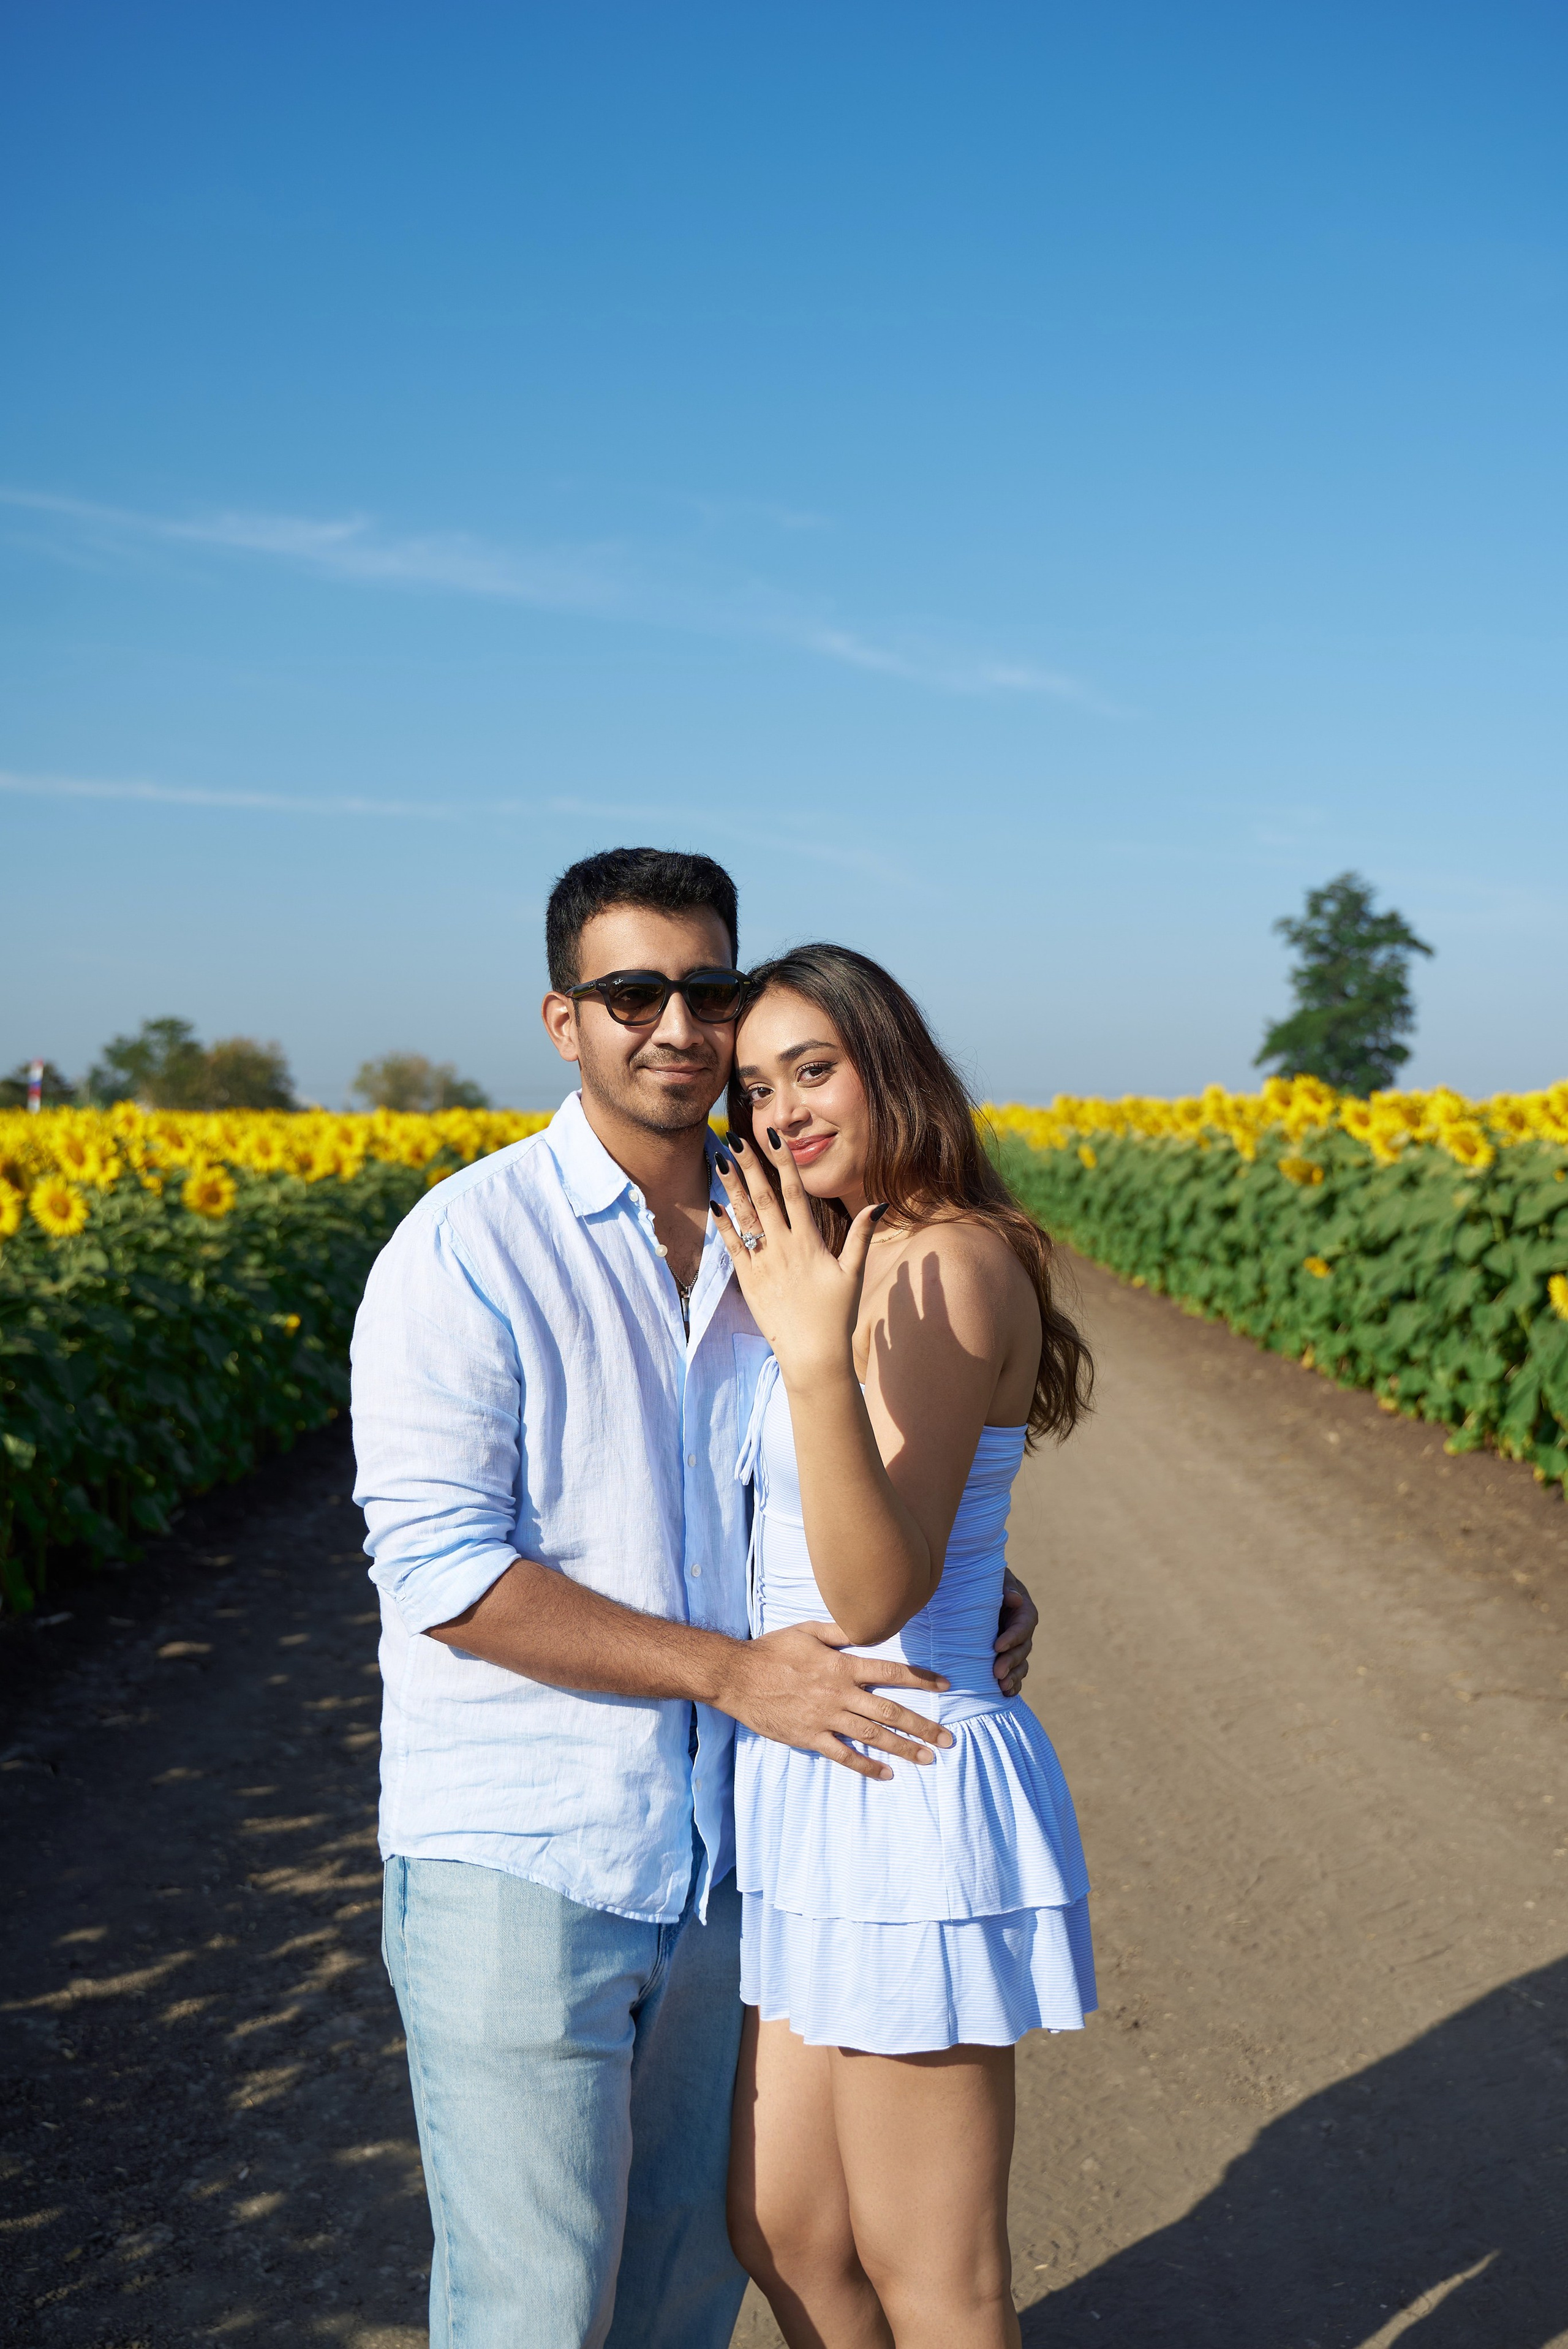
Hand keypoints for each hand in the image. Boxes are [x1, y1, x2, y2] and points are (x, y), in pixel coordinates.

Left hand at [711, 1132, 879, 1389]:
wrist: (813, 1355)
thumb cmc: (836, 1316)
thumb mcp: (854, 1273)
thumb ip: (862, 1235)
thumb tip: (879, 1204)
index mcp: (809, 1242)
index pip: (794, 1192)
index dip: (782, 1162)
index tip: (771, 1137)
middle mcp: (783, 1247)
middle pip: (764, 1196)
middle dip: (749, 1165)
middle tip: (734, 1138)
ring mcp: (763, 1263)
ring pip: (745, 1216)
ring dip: (732, 1186)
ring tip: (719, 1159)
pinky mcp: (748, 1281)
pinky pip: (732, 1246)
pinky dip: (723, 1224)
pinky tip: (714, 1203)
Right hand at [717, 1621, 953, 1780]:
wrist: (737, 1676)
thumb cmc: (773, 1650)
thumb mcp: (809, 1631)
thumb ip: (842, 1631)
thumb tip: (870, 1626)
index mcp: (842, 1665)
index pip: (891, 1672)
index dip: (921, 1679)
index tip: (946, 1685)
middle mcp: (839, 1693)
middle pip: (890, 1711)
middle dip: (922, 1726)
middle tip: (948, 1739)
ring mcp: (825, 1717)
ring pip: (872, 1735)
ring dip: (903, 1748)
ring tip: (928, 1759)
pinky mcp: (810, 1737)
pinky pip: (843, 1755)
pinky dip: (866, 1766)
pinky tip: (886, 1774)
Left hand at [993, 1568, 1036, 1696]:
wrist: (973, 1592)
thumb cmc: (984, 1582)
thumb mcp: (994, 1578)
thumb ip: (1004, 1586)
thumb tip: (1015, 1599)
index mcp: (1022, 1610)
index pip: (1024, 1624)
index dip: (1014, 1637)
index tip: (997, 1646)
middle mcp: (1021, 1630)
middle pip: (1023, 1648)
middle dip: (1011, 1662)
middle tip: (996, 1672)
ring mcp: (1015, 1646)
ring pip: (1021, 1664)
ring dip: (1013, 1677)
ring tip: (1001, 1687)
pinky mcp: (1007, 1658)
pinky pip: (1015, 1674)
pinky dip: (1013, 1685)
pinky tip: (1005, 1694)